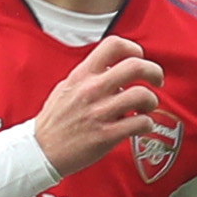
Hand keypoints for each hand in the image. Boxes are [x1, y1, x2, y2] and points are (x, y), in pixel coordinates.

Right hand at [27, 33, 168, 173]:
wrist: (40, 150)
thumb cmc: (54, 121)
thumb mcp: (66, 87)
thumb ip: (88, 76)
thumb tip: (111, 68)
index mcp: (82, 75)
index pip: (113, 45)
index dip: (133, 48)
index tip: (138, 58)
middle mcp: (92, 90)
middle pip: (135, 66)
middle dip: (154, 71)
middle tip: (157, 80)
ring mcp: (99, 113)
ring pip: (142, 95)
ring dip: (152, 101)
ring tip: (146, 107)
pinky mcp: (106, 135)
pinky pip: (140, 123)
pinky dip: (147, 124)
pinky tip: (140, 125)